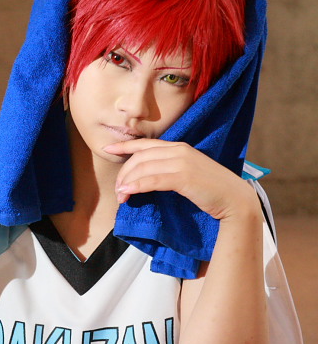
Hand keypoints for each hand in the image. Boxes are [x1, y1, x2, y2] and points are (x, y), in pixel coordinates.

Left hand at [103, 139, 258, 220]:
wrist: (235, 199)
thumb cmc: (210, 189)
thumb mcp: (188, 172)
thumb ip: (169, 168)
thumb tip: (145, 175)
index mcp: (179, 146)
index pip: (145, 144)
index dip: (124, 146)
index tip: (109, 149)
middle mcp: (179, 150)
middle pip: (140, 157)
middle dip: (124, 173)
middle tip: (117, 189)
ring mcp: (182, 162)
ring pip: (143, 168)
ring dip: (127, 182)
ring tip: (120, 196)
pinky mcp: (184, 177)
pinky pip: (152, 179)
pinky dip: (137, 186)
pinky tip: (128, 193)